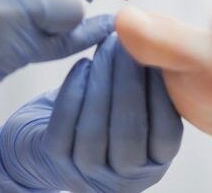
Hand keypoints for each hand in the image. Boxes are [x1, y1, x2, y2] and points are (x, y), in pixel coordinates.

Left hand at [0, 33, 182, 192]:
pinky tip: (82, 66)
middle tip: (126, 43)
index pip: (166, 133)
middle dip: (128, 82)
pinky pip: (64, 128)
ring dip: (101, 83)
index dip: (161, 92)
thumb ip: (150, 82)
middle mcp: (124, 176)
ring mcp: (87, 173)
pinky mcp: (55, 161)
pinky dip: (73, 92)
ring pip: (95, 133)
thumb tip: (164, 36)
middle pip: (129, 134)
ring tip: (105, 47)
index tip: (156, 52)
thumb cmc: (102, 108)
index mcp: (154, 161)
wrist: (45, 131)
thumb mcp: (136, 99)